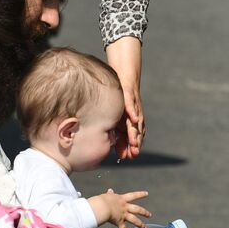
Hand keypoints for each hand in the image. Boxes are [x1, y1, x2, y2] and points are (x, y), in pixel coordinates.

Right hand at [101, 188, 150, 227]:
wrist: (102, 206)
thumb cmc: (103, 200)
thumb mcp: (108, 196)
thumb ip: (110, 194)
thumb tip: (110, 190)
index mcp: (122, 199)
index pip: (133, 195)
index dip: (140, 194)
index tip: (147, 194)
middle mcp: (125, 207)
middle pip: (137, 209)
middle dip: (144, 212)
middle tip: (150, 215)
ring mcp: (123, 215)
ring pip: (134, 220)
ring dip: (140, 224)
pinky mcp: (119, 222)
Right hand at [106, 37, 144, 157]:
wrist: (124, 69)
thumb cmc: (116, 90)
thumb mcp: (110, 108)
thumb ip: (106, 121)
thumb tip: (93, 132)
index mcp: (126, 118)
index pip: (127, 135)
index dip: (127, 146)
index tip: (126, 158)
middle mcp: (131, 113)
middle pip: (133, 131)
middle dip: (134, 143)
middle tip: (133, 154)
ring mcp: (132, 104)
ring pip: (135, 120)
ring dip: (135, 132)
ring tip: (135, 143)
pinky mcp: (130, 94)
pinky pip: (132, 104)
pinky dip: (134, 111)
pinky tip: (135, 120)